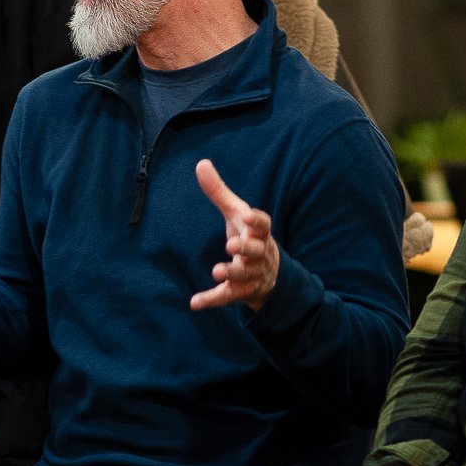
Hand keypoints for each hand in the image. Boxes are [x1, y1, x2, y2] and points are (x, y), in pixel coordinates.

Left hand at [189, 159, 280, 310]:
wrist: (270, 275)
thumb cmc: (249, 236)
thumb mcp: (236, 215)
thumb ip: (219, 192)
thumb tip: (201, 163)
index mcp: (259, 233)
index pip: (264, 225)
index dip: (257, 221)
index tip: (248, 216)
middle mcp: (259, 255)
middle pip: (257, 252)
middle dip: (246, 249)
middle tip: (231, 245)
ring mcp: (252, 275)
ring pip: (244, 276)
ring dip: (231, 274)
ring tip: (216, 271)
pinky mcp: (240, 293)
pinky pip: (227, 298)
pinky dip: (212, 300)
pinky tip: (195, 302)